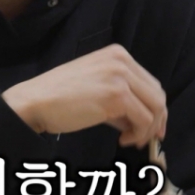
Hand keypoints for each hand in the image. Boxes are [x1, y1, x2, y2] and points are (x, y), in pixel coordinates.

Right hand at [1, 44, 166, 147]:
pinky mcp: (117, 95)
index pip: (150, 83)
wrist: (36, 101)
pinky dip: (138, 134)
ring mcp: (120, 76)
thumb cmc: (59, 96)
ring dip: (146, 130)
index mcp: (117, 54)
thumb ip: (119, 97)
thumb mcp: (94, 86)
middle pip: (157, 95)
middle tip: (145, 138)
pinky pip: (144, 120)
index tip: (151, 126)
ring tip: (130, 140)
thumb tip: (139, 120)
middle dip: (156, 120)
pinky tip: (122, 140)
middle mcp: (122, 61)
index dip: (155, 108)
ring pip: (155, 108)